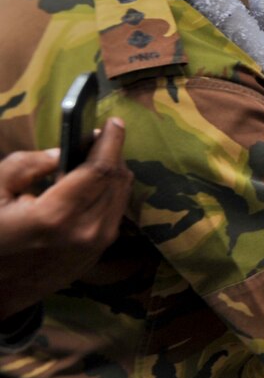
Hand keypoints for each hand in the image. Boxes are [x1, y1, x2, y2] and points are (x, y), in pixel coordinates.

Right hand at [0, 118, 131, 317]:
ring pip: (122, 195)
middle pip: (116, 179)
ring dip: (113, 172)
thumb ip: (26, 166)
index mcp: (56, 216)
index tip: (114, 122)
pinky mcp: (98, 255)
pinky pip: (116, 213)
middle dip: (112, 153)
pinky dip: (110, 192)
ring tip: (96, 160)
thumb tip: (62, 152)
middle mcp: (85, 232)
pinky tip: (94, 186)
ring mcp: (95, 247)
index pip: (100, 169)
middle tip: (100, 139)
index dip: (111, 141)